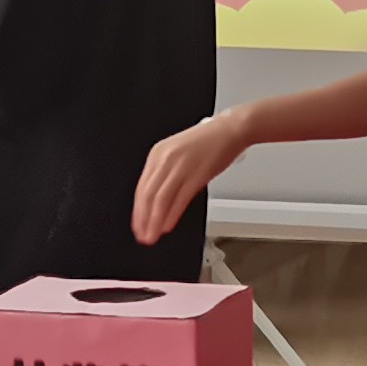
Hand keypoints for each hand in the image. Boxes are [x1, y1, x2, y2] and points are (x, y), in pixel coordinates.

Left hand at [132, 108, 247, 242]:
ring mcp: (180, 167)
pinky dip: (172, 215)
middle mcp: (165, 159)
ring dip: (154, 221)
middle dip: (143, 219)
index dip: (138, 210)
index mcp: (157, 153)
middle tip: (142, 234)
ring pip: (160, 199)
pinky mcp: (197, 175)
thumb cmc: (207, 142)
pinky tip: (168, 225)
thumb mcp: (177, 153)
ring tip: (152, 235)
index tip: (137, 224)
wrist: (229, 130)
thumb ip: (165, 173)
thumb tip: (157, 201)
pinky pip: (180, 199)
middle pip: (147, 195)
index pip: (141, 188)